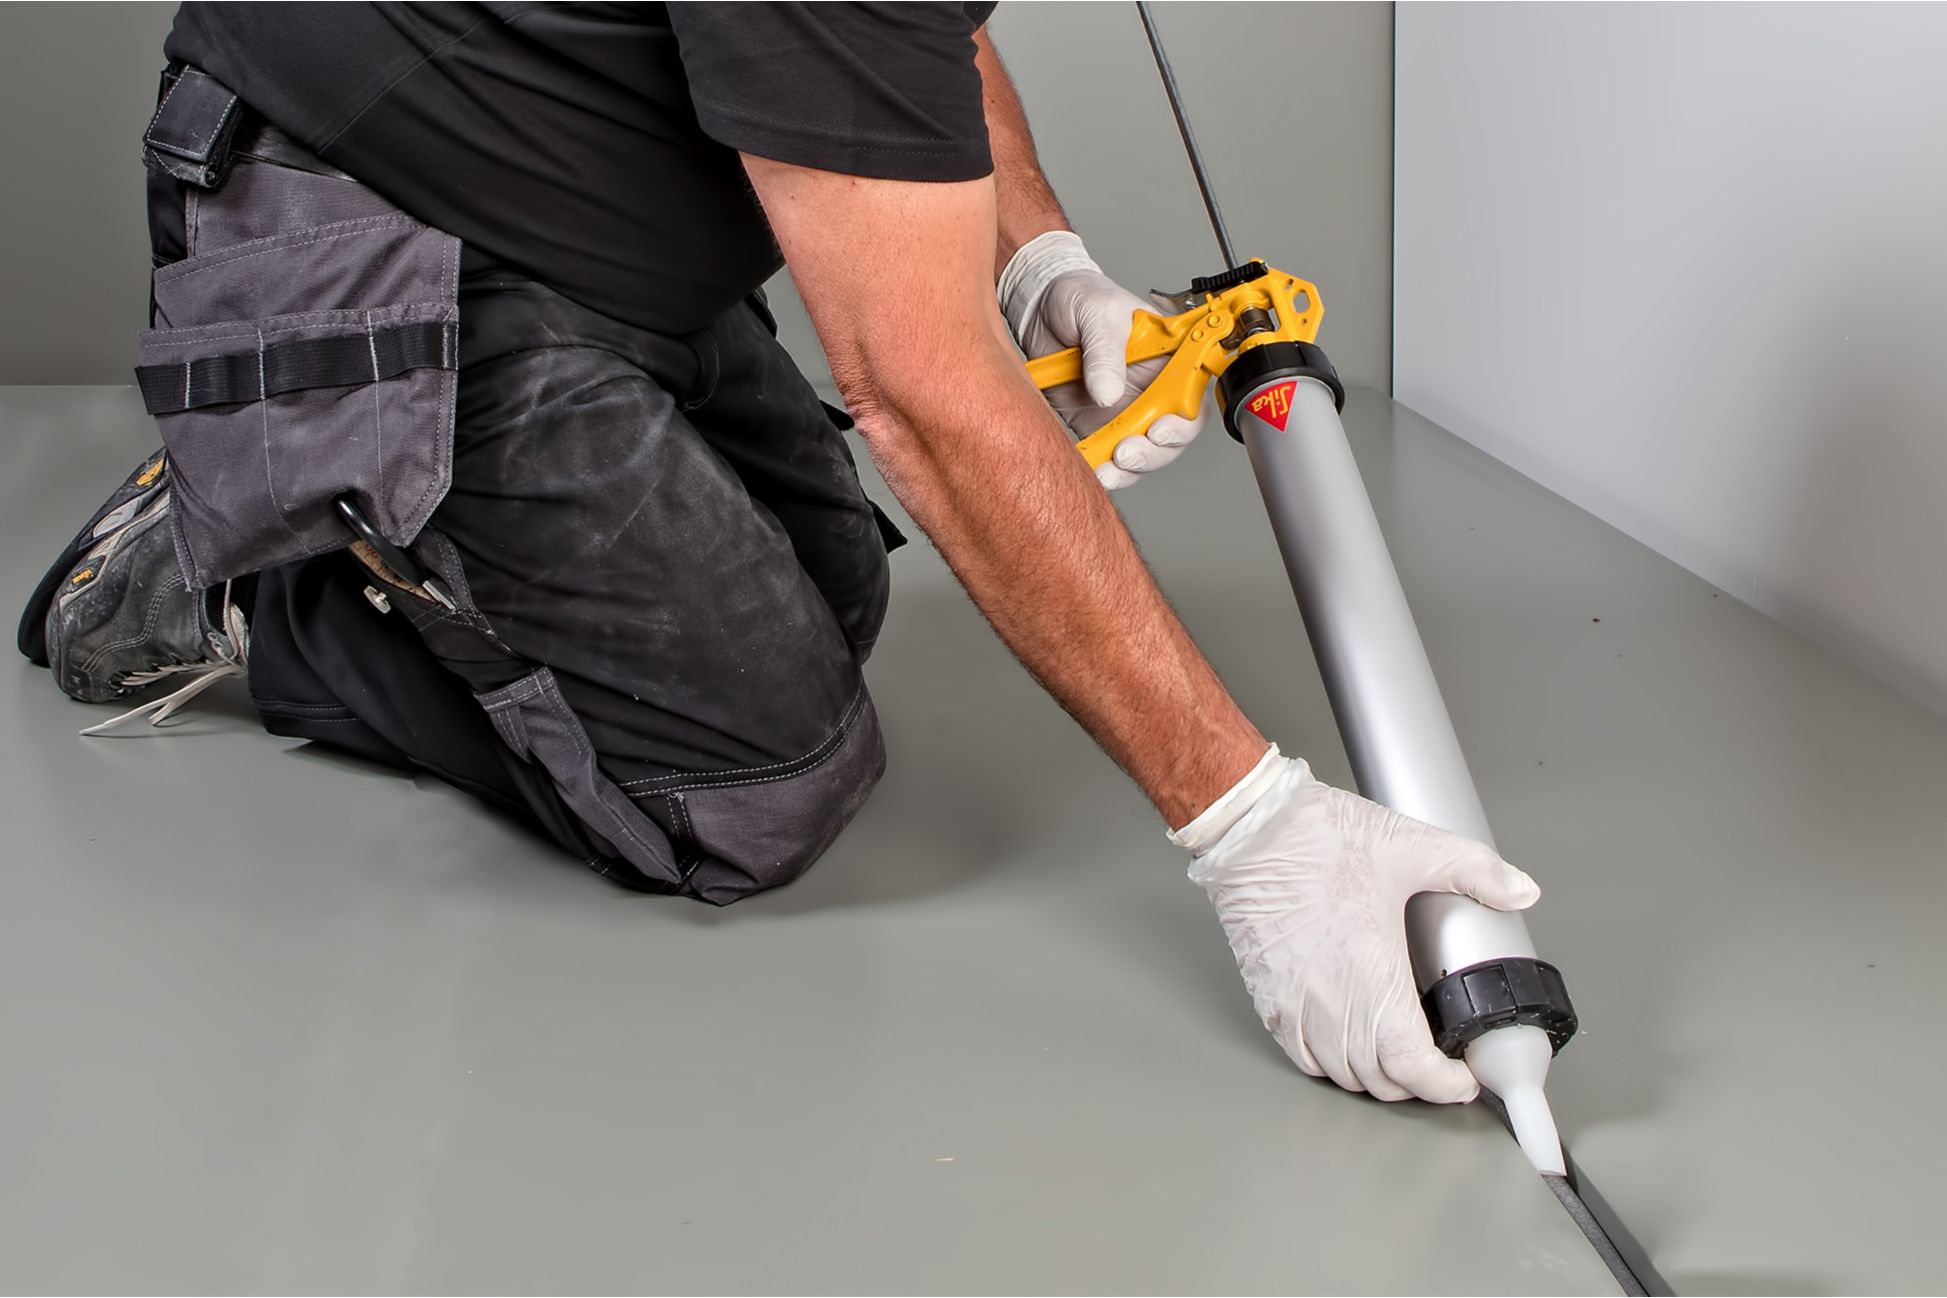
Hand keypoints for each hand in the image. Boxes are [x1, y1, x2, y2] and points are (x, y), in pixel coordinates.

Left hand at [999, 231, 1205, 489]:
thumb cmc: (1079, 296)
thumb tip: (1108, 393)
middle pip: (1172, 434)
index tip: (1160, 428)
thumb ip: (1104, 352)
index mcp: (1167, 357)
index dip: (1184, 420)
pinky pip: (1107, 456)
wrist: (1038, 307)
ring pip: (1143, 453)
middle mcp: (1151, 388)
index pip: (1191, 395)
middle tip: (1126, 451)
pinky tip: (1092, 469)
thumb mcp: (1096, 311)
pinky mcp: (1097, 425)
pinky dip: (1103, 468)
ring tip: (1108, 467)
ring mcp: (1125, 410)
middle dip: (1154, 451)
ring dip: (1129, 468)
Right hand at [1172, 746, 1541, 1102]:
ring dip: (1375, 1076)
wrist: (1250, 831)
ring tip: (1399, 1054)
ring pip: (1341, 1075)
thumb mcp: (1410, 845)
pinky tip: (1347, 1042)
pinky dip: (1331, 1064)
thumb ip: (1475, 869)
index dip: (1445, 1085)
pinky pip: (1302, 1058)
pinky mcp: (1268, 999)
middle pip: (1380, 1081)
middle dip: (1418, 1080)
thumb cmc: (1316, 839)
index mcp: (1371, 977)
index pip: (1412, 1066)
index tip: (1464, 1078)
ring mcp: (1294, 1006)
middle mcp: (1330, 1003)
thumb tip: (1521, 890)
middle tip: (1441, 1062)